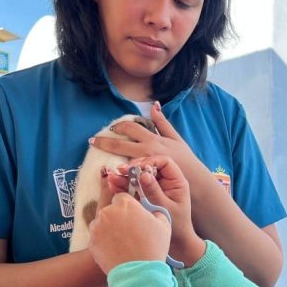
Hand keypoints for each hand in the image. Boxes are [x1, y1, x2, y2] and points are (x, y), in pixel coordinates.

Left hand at [88, 192, 170, 274]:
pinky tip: (115, 249)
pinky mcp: (91, 241)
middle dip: (118, 217)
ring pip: (102, 223)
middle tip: (129, 231)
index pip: (122, 197)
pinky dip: (103, 241)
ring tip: (122, 242)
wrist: (138, 273)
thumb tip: (152, 212)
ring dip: (109, 228)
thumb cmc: (153, 247)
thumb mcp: (164, 225)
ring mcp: (97, 227)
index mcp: (125, 204)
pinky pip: (97, 237)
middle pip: (111, 210)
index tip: (133, 216)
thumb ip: (156, 212)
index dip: (128, 207)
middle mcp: (108, 212)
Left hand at [91, 103, 206, 185]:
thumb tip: (154, 105)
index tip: (110, 128)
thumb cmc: (186, 160)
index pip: (131, 129)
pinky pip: (126, 176)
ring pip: (120, 161)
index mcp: (153, 140)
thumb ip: (162, 122)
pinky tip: (108, 175)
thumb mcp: (175, 138)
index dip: (118, 127)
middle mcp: (147, 152)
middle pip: (119, 145)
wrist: (194, 181)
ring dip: (107, 159)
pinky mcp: (143, 180)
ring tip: (96, 157)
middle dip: (104, 142)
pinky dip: (116, 174)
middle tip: (92, 141)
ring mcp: (144, 167)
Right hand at [105, 157, 205, 266]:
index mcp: (176, 181)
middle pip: (149, 166)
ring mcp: (154, 189)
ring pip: (138, 176)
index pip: (164, 161)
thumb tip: (143, 174)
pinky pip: (133, 187)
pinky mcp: (144, 197)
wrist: (177, 245)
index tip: (137, 167)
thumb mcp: (165, 207)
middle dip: (134, 167)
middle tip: (121, 170)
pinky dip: (123, 185)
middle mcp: (165, 182)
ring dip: (126, 175)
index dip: (150, 161)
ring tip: (113, 176)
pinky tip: (113, 184)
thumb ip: (154, 190)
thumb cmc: (177, 227)